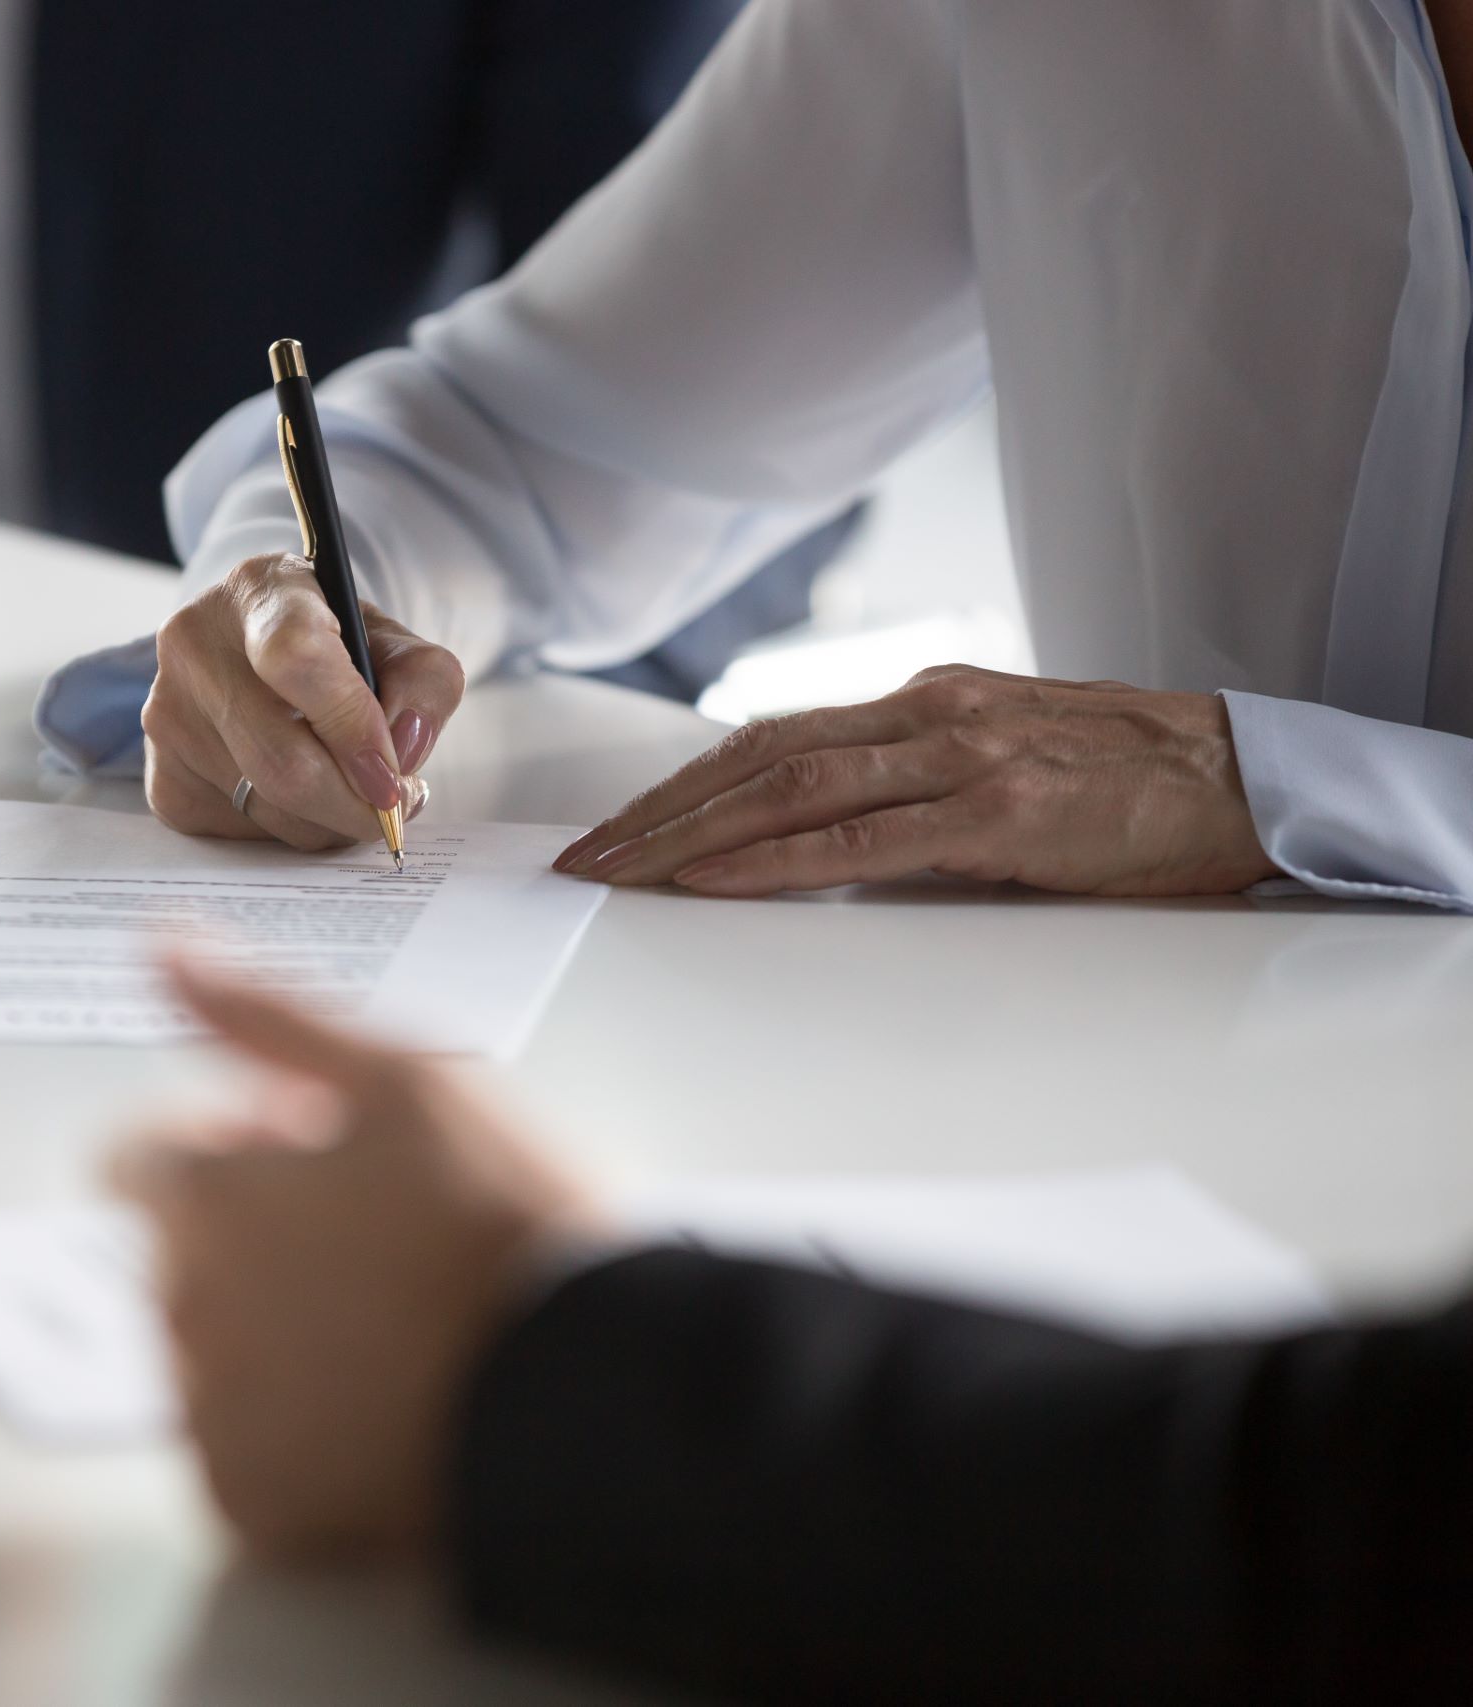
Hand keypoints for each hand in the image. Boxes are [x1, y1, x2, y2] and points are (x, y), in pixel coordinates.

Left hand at [108, 956, 604, 1558]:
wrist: (597, 1395)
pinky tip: (386, 1401)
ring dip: (269, 1327)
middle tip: (378, 1235)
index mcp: (206, 1201)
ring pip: (208, 1351)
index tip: (315, 1152)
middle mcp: (184, 1312)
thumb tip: (162, 946)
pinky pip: (244, 1451)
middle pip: (178, 1253)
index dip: (229, 1144)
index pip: (139, 1156)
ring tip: (395, 1322)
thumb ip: (263, 1016)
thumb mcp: (403, 1079)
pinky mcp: (255, 1508)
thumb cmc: (509, 1222)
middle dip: (250, 1234)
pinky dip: (294, 1428)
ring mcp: (215, 1419)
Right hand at [143, 553, 463, 849]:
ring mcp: (168, 716)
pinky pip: (246, 837)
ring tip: (349, 788)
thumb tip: (401, 753)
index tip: (392, 778)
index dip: (351, 728)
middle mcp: (194, 644)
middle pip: (283, 762)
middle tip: (395, 805)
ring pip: (271, 812)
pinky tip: (300, 796)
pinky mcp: (162, 780)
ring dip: (330, 821)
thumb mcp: (392, 641)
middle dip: (355, 804)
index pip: (296, 658)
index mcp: (259, 589)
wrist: (254, 656)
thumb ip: (425, 683)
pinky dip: (293, 830)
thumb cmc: (332, 647)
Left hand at [553, 664, 1281, 897]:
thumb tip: (816, 841)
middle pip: (755, 758)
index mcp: (923, 702)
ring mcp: (960, 757)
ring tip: (620, 875)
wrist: (1247, 779)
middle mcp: (926, 715)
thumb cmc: (1128, 786)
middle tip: (584, 859)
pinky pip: (860, 837)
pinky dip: (775, 860)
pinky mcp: (998, 814)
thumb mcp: (1003, 768)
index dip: (682, 785)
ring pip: (788, 789)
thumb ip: (914, 790)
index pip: (771, 738)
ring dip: (690, 837)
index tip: (617, 829)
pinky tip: (715, 884)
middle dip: (657, 813)